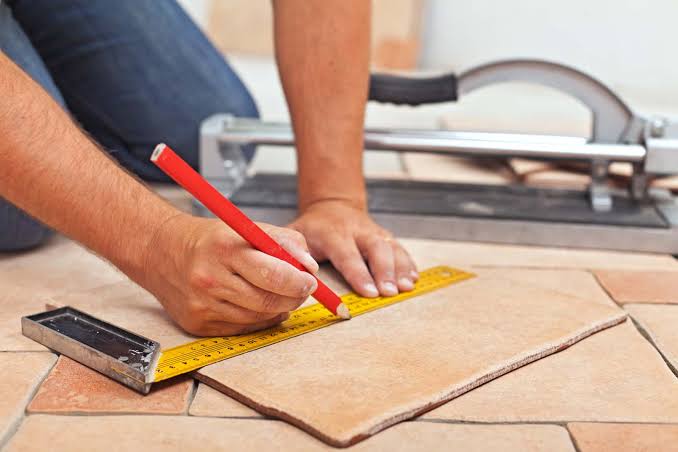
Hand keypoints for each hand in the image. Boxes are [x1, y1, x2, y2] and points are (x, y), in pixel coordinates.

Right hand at [140, 213, 318, 335]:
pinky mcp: (198, 324)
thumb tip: (310, 267)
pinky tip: (258, 305)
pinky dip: (258, 319)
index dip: (298, 282)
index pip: (273, 273)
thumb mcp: (247, 228)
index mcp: (225, 248)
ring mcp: (202, 304)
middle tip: (302, 290)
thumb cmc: (210, 239)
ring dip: (277, 308)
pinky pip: (242, 328)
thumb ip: (284, 242)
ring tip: (278, 294)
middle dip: (294, 297)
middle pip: (268, 300)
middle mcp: (210, 278)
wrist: (161, 251)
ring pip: (258, 317)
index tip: (310, 281)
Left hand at [288, 200, 417, 297]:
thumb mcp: (295, 234)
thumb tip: (298, 274)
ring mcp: (373, 232)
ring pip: (391, 247)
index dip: (359, 273)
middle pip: (376, 248)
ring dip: (400, 268)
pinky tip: (413, 279)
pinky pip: (400, 248)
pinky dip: (408, 264)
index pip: (347, 254)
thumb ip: (293, 252)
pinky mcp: (385, 236)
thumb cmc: (312, 228)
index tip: (369, 292)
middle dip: (385, 271)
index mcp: (333, 232)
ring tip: (405, 287)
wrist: (332, 206)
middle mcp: (357, 230)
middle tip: (390, 292)